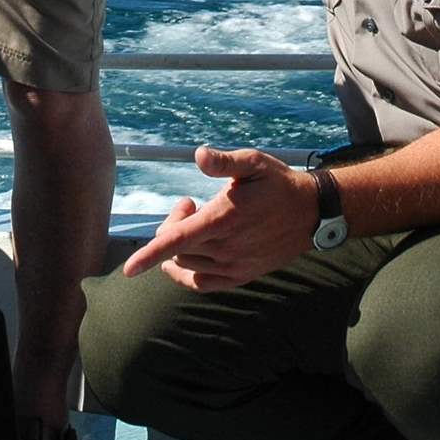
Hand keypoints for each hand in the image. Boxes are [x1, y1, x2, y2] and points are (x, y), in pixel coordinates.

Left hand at [121, 146, 316, 290]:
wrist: (311, 213)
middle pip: (177, 248)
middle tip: (189, 203)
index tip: (128, 268)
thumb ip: (224, 162)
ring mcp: (234, 266)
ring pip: (187, 264)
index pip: (178, 241)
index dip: (150, 254)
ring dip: (181, 244)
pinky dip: (187, 273)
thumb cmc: (278, 183)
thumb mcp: (253, 162)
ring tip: (199, 219)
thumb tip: (199, 155)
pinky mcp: (241, 276)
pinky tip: (189, 254)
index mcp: (224, 219)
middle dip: (173, 224)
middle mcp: (227, 248)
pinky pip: (202, 283)